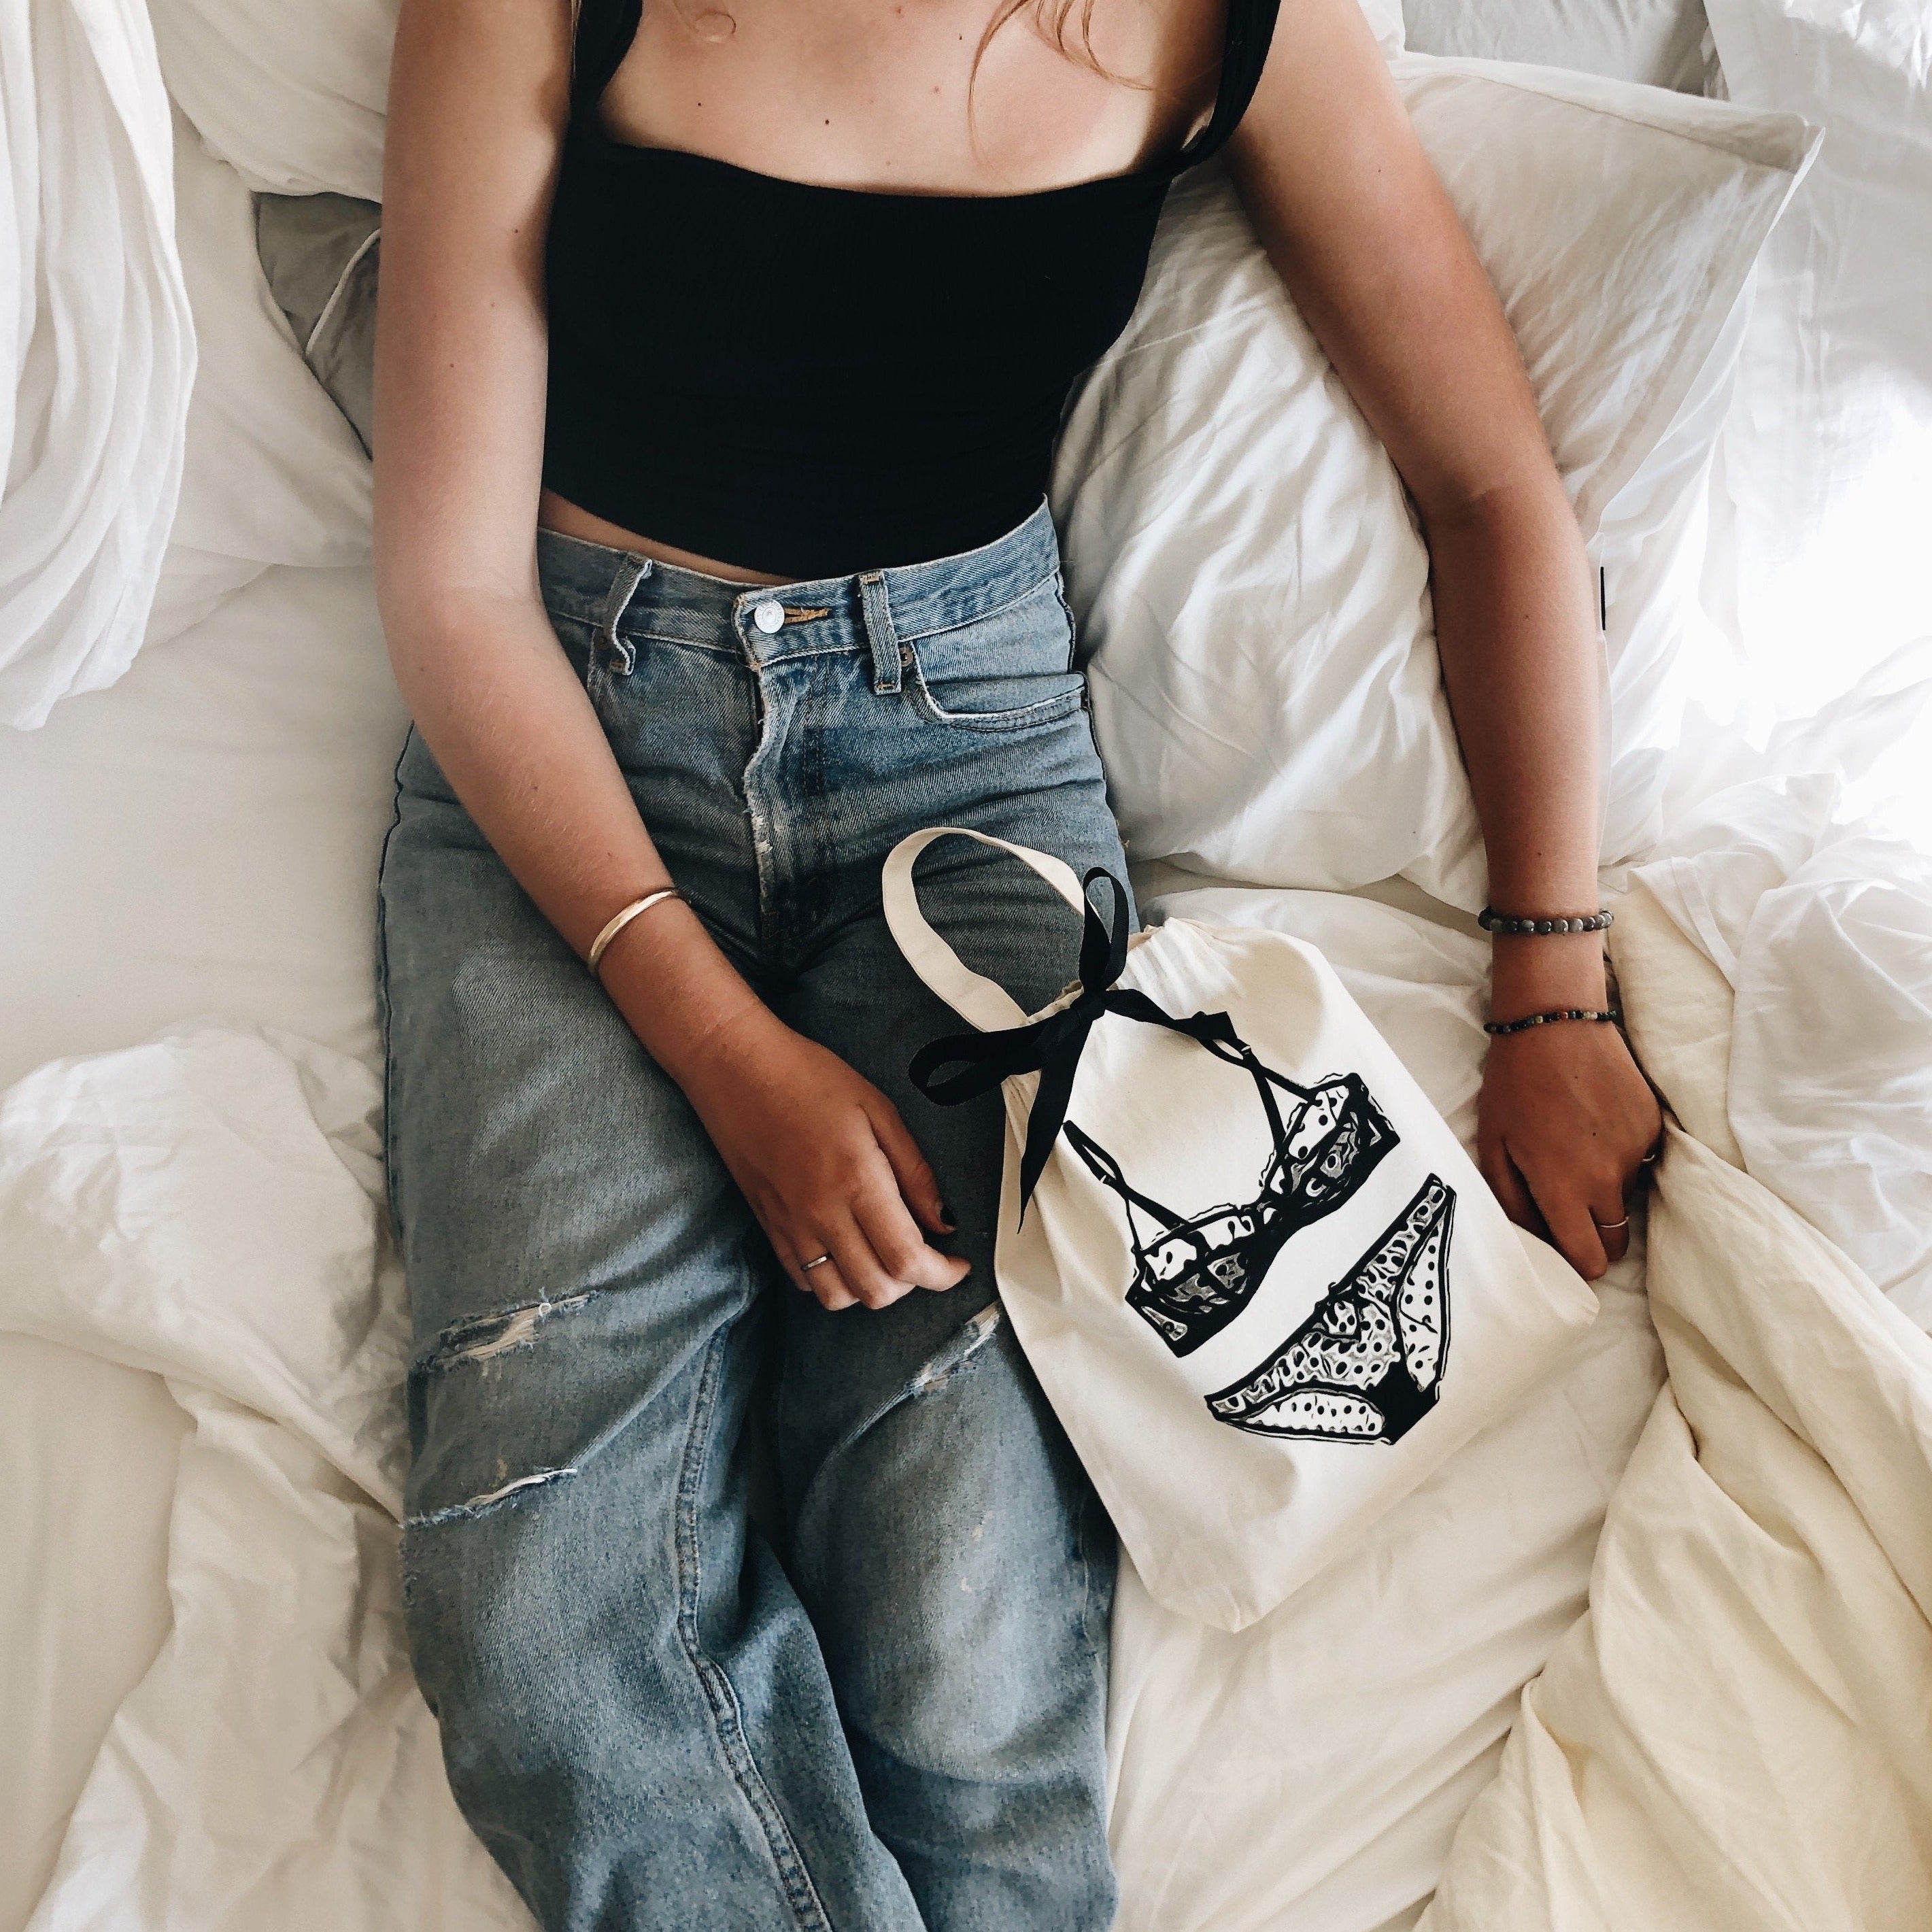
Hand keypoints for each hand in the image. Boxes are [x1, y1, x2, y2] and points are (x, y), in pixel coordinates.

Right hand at [676, 1005, 969, 1312]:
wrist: (736, 1069)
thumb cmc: (807, 1078)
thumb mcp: (879, 1109)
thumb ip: (915, 1171)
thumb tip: (944, 1222)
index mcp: (856, 1181)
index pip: (906, 1259)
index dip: (942, 1274)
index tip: (957, 1265)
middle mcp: (821, 1213)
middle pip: (876, 1290)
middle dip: (912, 1283)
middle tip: (925, 1254)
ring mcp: (790, 1226)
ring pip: (838, 1297)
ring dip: (871, 1287)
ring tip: (884, 1255)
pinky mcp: (768, 1227)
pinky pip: (803, 1281)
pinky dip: (833, 1281)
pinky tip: (847, 1251)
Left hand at [1475, 1020, 1661, 1279]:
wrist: (1556, 1023)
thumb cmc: (1513, 1085)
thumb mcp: (1493, 1147)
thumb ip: (1514, 1203)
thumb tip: (1536, 1242)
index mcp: (1565, 1189)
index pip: (1590, 1260)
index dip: (1578, 1262)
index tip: (1565, 1249)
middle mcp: (1609, 1178)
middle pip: (1616, 1241)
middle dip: (1595, 1235)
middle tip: (1568, 1207)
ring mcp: (1637, 1152)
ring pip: (1625, 1198)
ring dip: (1604, 1188)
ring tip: (1574, 1146)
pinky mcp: (1654, 1127)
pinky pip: (1640, 1161)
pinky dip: (1620, 1154)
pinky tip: (1594, 1124)